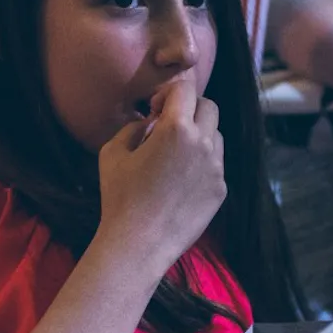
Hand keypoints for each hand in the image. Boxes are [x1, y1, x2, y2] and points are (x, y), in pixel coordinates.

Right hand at [94, 79, 226, 284]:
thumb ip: (133, 127)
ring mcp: (216, 168)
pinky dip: (202, 163)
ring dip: (199, 135)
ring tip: (176, 155)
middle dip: (189, 109)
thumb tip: (149, 123)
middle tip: (169, 126)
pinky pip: (216, 164)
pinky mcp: (220, 189)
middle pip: (209, 107)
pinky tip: (181, 181)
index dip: (168, 93)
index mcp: (176, 128)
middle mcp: (202, 143)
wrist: (139, 243)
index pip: (184, 89)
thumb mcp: (112, 152)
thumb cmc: (120, 196)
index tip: (154, 111)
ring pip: (216, 135)